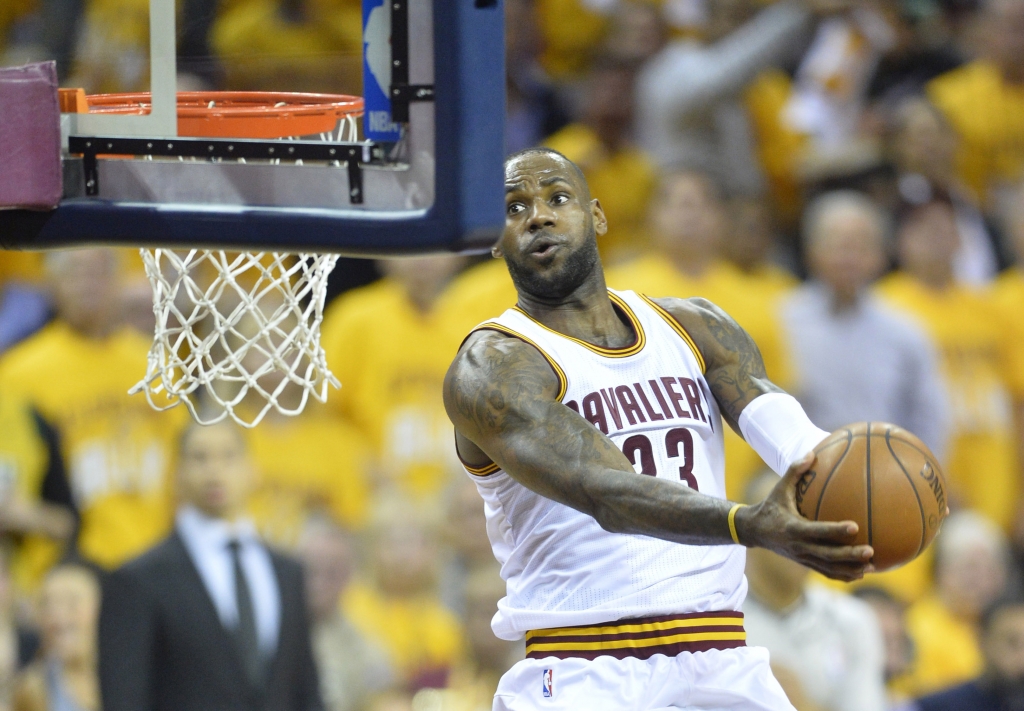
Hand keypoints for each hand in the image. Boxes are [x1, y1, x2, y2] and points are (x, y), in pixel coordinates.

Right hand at [735, 453, 873, 581]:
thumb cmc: (770, 506)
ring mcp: (802, 557)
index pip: (817, 531)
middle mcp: (799, 546)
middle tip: (871, 550)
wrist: (754, 531)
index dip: (835, 530)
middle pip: (827, 555)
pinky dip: (843, 575)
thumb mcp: (779, 488)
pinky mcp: (805, 563)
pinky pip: (826, 572)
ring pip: (829, 568)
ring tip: (872, 566)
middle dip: (849, 555)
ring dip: (850, 569)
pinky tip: (861, 573)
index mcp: (793, 528)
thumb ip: (794, 471)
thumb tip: (812, 453)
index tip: (855, 526)